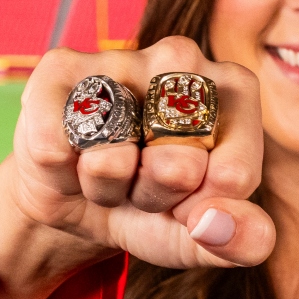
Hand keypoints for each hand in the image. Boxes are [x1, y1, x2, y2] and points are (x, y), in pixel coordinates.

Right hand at [0, 37, 273, 298]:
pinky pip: (56, 152)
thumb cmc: (157, 206)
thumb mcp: (204, 236)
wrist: (82, 202)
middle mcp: (181, 59)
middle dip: (155, 199)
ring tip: (109, 173)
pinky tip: (72, 160)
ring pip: (111, 160)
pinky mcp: (59, 69)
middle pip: (178, 167)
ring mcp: (118, 57)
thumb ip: (242, 240)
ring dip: (105, 189)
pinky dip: (62, 178)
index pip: (233, 176)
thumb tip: (214, 222)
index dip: (202, 210)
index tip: (189, 201)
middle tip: (144, 186)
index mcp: (234, 91)